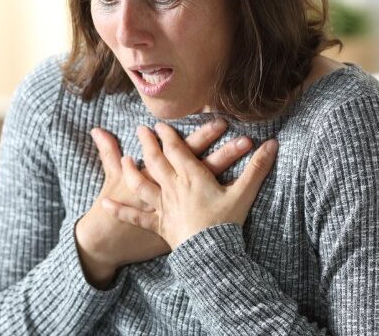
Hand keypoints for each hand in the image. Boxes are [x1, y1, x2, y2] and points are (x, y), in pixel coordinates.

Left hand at [75, 119, 254, 285]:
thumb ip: (257, 168)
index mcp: (192, 177)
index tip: (160, 124)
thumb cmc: (228, 224)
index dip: (168, 136)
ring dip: (132, 169)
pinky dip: (120, 210)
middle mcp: (173, 188)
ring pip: (142, 184)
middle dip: (148, 143)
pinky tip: (104, 204)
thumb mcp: (244, 193)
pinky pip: (136, 217)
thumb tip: (273, 144)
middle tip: (140, 129)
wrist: (212, 254)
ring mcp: (163, 206)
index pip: (177, 150)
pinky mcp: (159, 225)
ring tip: (125, 159)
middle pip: (156, 161)